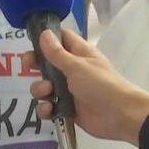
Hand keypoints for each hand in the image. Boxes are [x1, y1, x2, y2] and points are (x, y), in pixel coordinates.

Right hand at [22, 29, 148, 146]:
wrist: (120, 116)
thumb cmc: (100, 84)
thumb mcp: (77, 66)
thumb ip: (57, 53)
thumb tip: (44, 33)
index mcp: (78, 53)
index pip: (60, 38)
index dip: (45, 38)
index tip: (31, 42)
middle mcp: (72, 69)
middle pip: (47, 63)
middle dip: (35, 66)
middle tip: (28, 67)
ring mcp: (69, 90)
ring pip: (44, 86)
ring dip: (40, 89)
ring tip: (47, 93)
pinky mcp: (67, 108)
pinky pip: (49, 106)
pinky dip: (46, 109)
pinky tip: (49, 110)